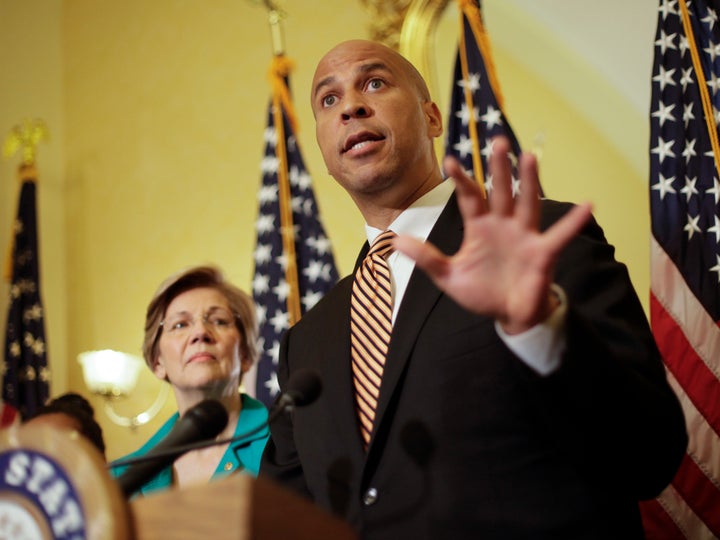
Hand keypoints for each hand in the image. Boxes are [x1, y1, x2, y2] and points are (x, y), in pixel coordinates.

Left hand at [393, 137, 592, 333]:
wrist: (508, 315)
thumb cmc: (481, 292)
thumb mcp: (449, 276)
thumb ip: (426, 257)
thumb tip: (395, 241)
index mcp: (479, 228)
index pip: (470, 198)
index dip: (461, 181)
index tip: (450, 162)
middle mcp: (503, 225)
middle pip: (500, 191)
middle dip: (499, 168)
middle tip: (498, 140)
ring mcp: (524, 236)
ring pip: (526, 203)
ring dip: (529, 182)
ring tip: (530, 156)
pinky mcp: (542, 253)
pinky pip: (559, 235)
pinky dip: (573, 222)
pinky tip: (587, 205)